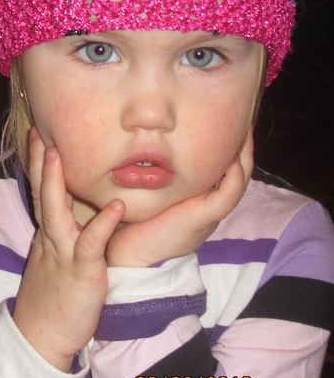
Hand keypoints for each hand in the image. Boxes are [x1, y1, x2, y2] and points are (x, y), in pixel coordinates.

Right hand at [12, 128, 124, 371]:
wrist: (42, 337)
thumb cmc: (54, 296)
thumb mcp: (55, 258)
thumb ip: (64, 233)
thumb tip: (72, 213)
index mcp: (49, 233)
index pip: (42, 192)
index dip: (39, 164)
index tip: (40, 135)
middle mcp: (52, 237)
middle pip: (41, 193)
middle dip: (38, 161)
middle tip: (39, 130)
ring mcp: (63, 253)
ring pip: (55, 212)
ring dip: (55, 183)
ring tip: (57, 153)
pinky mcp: (81, 271)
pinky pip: (91, 244)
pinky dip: (102, 224)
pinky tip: (117, 205)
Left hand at [106, 127, 253, 266]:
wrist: (132, 257)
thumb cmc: (137, 223)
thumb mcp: (155, 192)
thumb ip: (161, 174)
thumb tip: (152, 147)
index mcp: (201, 199)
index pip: (225, 170)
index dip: (230, 147)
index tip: (229, 121)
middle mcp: (210, 205)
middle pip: (238, 172)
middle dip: (243, 146)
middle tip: (245, 120)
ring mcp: (210, 213)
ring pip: (239, 182)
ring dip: (244, 157)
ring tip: (244, 133)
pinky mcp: (204, 219)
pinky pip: (227, 196)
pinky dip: (233, 178)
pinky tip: (232, 160)